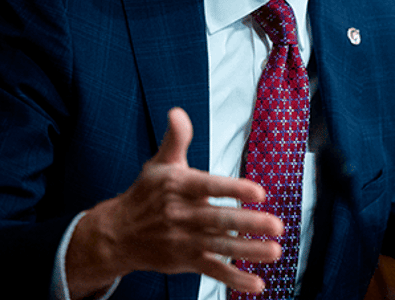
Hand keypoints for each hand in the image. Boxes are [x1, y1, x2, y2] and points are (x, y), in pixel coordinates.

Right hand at [66, 108, 282, 298]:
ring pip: (221, 247)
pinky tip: (257, 283)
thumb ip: (176, 138)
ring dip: (249, 251)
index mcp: (180, 187)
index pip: (210, 186)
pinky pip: (213, 271)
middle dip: (249, 224)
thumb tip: (177, 112)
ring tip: (276, 252)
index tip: (259, 191)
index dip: (233, 189)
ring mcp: (185, 240)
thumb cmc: (146, 193)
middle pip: (219, 220)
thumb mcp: (160, 163)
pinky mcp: (187, 260)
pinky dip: (234, 279)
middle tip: (277, 225)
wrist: (117, 234)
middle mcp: (183, 215)